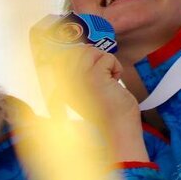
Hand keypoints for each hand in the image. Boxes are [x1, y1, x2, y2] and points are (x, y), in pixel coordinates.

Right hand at [34, 45, 146, 161]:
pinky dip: (116, 67)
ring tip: (110, 78)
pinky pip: (107, 58)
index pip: (62, 56)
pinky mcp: (94, 78)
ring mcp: (78, 79)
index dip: (79, 53)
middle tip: (104, 74)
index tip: (90, 62)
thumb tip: (83, 49)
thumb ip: (81, 72)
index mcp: (62, 86)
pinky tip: (115, 82)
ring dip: (106, 61)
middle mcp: (66, 82)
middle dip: (96, 57)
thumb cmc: (107, 112)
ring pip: (91, 51)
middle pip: (79, 50)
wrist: (118, 130)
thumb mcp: (88, 90)